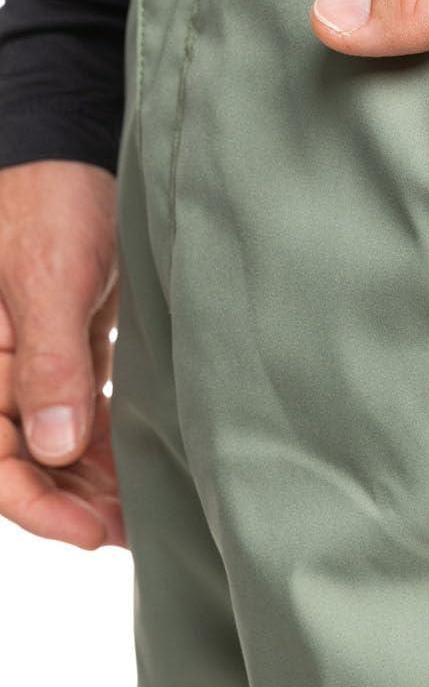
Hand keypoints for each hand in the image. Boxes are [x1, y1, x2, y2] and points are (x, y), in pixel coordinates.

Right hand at [0, 161, 122, 548]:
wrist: (70, 153)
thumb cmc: (47, 202)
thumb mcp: (48, 278)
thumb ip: (50, 363)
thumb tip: (53, 446)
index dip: (34, 507)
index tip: (88, 533)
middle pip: (23, 464)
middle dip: (75, 506)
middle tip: (136, 532)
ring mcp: (30, 368)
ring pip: (55, 449)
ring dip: (96, 485)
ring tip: (146, 512)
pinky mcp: (67, 355)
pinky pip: (80, 418)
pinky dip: (109, 447)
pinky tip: (144, 470)